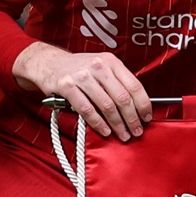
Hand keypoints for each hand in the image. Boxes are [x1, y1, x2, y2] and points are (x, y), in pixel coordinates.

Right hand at [18, 42, 151, 140]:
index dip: (143, 104)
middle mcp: (98, 66)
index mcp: (111, 61)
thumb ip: (117, 81)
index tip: (147, 117)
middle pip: (122, 97)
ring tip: (122, 134)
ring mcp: (82, 76)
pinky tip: (105, 131)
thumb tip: (137, 105)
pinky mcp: (67, 87)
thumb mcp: (101, 66)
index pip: (134, 85)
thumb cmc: (79, 68)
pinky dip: (98, 123)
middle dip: (132, 118)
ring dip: (117, 124)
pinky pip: (87, 110)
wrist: (48, 63)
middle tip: (136, 131)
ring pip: (106, 106)